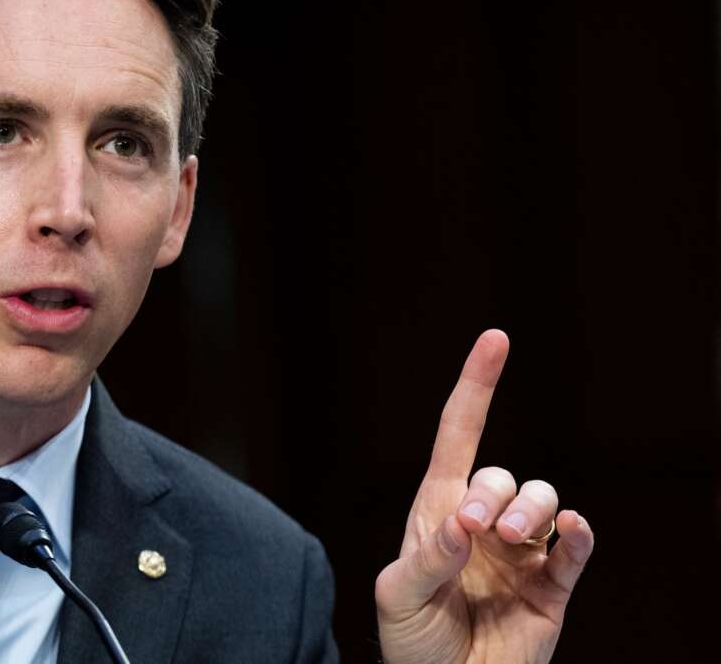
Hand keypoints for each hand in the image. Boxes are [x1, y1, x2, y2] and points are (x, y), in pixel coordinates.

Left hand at [374, 330, 594, 663]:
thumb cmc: (412, 639)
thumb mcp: (397, 597)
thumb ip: (424, 561)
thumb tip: (460, 527)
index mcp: (438, 511)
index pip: (458, 435)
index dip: (476, 387)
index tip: (496, 340)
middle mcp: (483, 522)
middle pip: (501, 475)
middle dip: (491, 493)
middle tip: (473, 528)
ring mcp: (520, 552)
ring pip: (543, 501)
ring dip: (530, 509)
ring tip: (508, 537)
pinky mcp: (552, 586)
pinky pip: (574, 549)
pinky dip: (577, 535)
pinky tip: (570, 531)